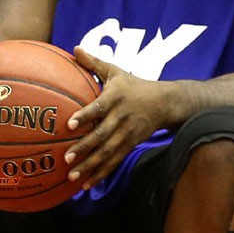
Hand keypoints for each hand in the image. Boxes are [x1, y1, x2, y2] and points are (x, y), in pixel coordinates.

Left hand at [65, 49, 170, 185]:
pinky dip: (101, 173)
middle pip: (102, 135)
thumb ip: (93, 63)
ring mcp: (128, 133)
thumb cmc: (134, 85)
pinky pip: (115, 161)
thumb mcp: (116, 71)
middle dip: (84, 147)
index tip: (69, 124)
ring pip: (108, 152)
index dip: (85, 116)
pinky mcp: (131, 144)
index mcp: (116, 98)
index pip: (99, 107)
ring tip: (73, 176)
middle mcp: (122, 117)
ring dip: (91, 165)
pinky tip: (87, 184)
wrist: (166, 102)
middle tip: (66, 158)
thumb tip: (73, 48)